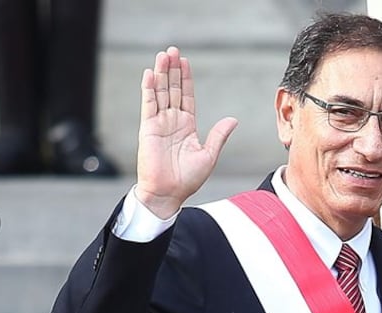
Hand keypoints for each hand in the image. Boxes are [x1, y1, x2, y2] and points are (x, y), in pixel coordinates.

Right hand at [134, 47, 237, 218]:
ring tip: (163, 55)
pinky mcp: (148, 128)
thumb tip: (233, 119)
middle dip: (173, 70)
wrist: (168, 193)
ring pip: (160, 93)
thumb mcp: (209, 155)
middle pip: (172, 89)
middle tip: (173, 50)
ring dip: (161, 74)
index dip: (186, 79)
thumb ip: (219, 135)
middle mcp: (173, 121)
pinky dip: (149, 89)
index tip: (185, 62)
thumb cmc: (188, 179)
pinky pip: (148, 104)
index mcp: (188, 126)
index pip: (186, 97)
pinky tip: (150, 74)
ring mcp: (160, 123)